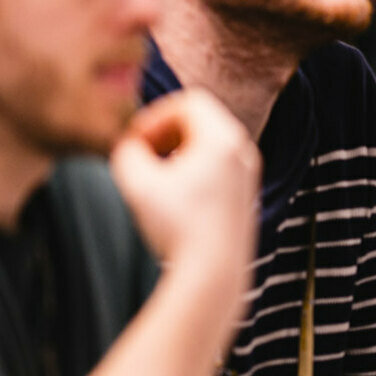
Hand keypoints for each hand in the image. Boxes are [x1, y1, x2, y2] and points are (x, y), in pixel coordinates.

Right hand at [110, 89, 258, 267]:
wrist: (213, 274)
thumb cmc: (178, 228)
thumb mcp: (137, 183)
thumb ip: (126, 151)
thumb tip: (130, 145)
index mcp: (224, 139)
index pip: (189, 101)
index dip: (156, 115)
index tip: (136, 141)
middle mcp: (243, 150)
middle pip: (201, 119)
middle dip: (165, 132)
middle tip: (142, 156)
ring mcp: (249, 173)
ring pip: (208, 142)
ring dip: (177, 150)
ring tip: (154, 178)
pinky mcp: (246, 194)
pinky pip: (217, 164)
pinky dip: (192, 169)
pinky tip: (173, 196)